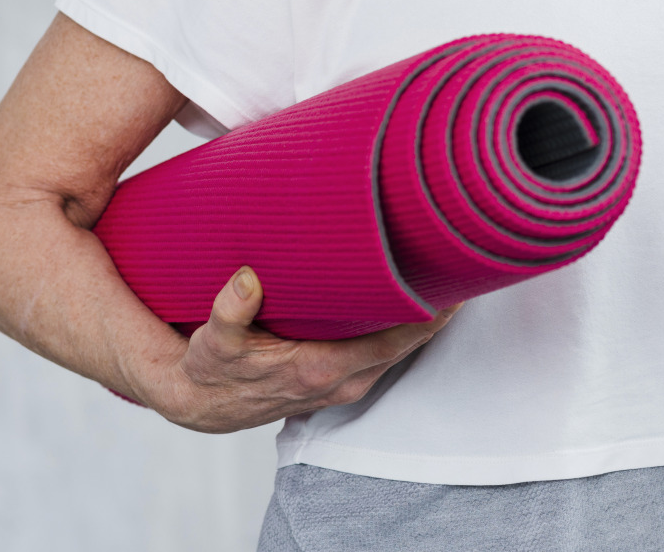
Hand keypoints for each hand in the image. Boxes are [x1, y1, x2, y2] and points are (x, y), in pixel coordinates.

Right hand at [143, 266, 457, 432]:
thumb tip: (246, 280)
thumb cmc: (213, 367)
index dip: (430, 311)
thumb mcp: (213, 341)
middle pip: (411, 342)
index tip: (454, 278)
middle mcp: (343, 380)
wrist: (204, 403)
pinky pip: (386, 350)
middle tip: (460, 259)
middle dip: (438, 306)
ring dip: (425, 317)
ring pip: (402, 347)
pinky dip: (404, 328)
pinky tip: (413, 299)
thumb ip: (230, 311)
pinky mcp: (341, 378)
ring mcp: (346, 382)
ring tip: (447, 273)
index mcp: (321, 368)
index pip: (396, 338)